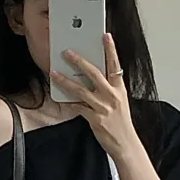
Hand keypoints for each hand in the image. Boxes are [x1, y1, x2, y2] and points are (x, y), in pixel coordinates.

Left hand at [51, 33, 139, 157]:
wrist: (125, 143)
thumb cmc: (121, 122)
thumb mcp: (119, 101)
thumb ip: (108, 89)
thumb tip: (92, 78)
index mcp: (120, 89)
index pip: (115, 65)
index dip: (110, 50)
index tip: (105, 36)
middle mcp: (112, 95)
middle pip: (94, 73)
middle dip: (79, 61)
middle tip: (67, 52)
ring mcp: (103, 107)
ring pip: (81, 90)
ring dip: (65, 80)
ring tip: (54, 73)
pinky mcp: (94, 118)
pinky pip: (77, 107)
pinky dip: (68, 102)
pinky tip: (60, 98)